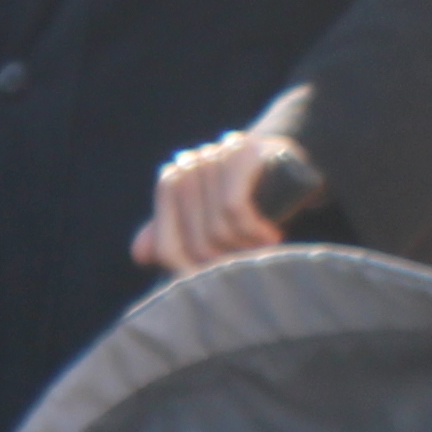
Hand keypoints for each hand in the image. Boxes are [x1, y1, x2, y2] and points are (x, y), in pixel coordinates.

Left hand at [132, 130, 317, 275]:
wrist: (292, 166)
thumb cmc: (251, 205)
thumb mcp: (212, 228)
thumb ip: (174, 239)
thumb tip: (139, 254)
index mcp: (173, 184)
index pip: (165, 248)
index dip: (191, 273)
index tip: (218, 281)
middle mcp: (188, 165)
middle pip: (194, 245)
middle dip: (228, 262)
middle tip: (250, 263)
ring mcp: (213, 154)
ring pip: (216, 230)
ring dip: (247, 247)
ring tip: (264, 247)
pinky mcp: (241, 151)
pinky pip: (233, 208)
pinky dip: (254, 230)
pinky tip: (271, 234)